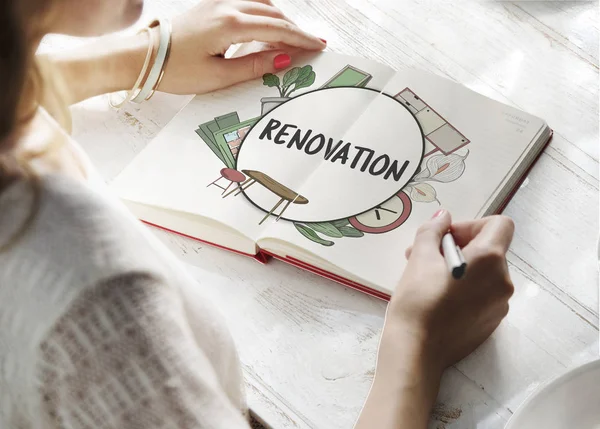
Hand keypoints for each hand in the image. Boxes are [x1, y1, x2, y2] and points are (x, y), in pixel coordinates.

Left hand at [47, 0, 324, 103]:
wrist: (143, 57)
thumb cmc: (176, 70)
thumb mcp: (220, 77)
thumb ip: (255, 66)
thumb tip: (286, 60)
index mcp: (232, 25)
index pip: (278, 30)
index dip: (301, 39)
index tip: (319, 47)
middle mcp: (228, 7)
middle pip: (274, 14)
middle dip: (296, 29)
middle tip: (313, 44)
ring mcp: (218, 3)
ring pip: (262, 5)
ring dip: (281, 19)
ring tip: (293, 38)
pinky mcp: (211, 5)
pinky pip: (247, 2)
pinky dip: (264, 11)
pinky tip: (267, 23)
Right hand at [355, 210, 514, 428]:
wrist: (416, 350)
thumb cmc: (417, 299)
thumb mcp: (419, 257)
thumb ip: (433, 230)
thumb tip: (443, 216)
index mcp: (490, 259)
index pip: (499, 224)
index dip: (472, 224)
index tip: (446, 238)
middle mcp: (503, 281)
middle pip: (489, 249)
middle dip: (459, 247)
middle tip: (425, 256)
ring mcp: (500, 305)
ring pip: (484, 273)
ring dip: (460, 268)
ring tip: (428, 279)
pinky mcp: (491, 323)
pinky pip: (483, 295)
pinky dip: (465, 289)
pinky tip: (439, 300)